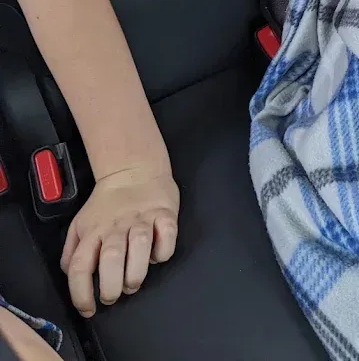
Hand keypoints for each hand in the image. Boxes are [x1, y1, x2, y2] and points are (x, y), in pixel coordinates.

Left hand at [61, 167, 178, 316]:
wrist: (134, 169)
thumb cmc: (107, 203)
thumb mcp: (81, 223)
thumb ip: (72, 250)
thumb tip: (70, 274)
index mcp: (93, 231)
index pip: (80, 267)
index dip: (81, 294)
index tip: (88, 309)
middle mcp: (116, 226)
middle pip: (112, 259)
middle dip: (112, 287)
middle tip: (113, 295)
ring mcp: (142, 219)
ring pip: (141, 248)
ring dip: (136, 274)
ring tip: (133, 282)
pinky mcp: (165, 213)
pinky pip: (168, 237)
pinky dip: (163, 252)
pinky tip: (157, 255)